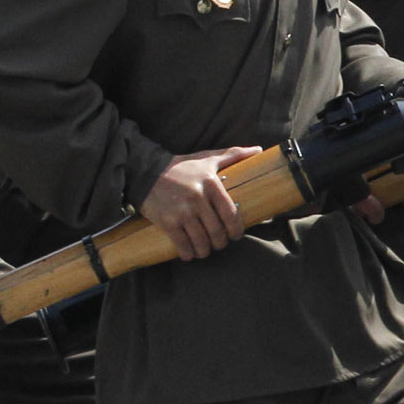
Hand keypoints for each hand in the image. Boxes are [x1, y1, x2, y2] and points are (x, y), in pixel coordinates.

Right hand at [142, 145, 259, 259]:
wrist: (145, 171)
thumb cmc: (181, 166)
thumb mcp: (207, 158)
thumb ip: (233, 154)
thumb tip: (259, 150)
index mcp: (210, 183)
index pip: (230, 214)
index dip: (236, 229)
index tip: (235, 235)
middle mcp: (198, 198)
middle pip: (217, 231)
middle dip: (220, 242)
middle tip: (219, 243)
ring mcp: (182, 211)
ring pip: (201, 241)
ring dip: (205, 251)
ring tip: (205, 250)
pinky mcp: (167, 222)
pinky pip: (182, 245)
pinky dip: (188, 254)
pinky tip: (189, 254)